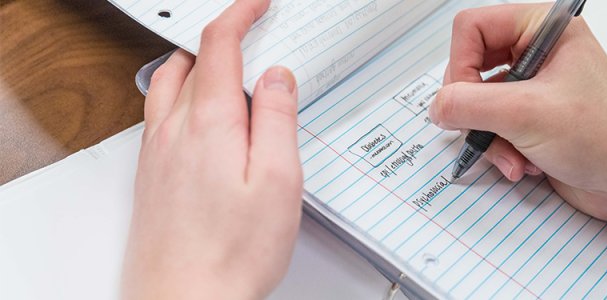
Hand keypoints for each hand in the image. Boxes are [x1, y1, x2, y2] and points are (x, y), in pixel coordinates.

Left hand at [122, 0, 302, 298]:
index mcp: (209, 124)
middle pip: (188, 60)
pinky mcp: (150, 176)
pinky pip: (159, 116)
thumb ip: (276, 119)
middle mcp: (173, 131)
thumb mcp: (278, 181)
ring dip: (195, 66)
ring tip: (228, 75)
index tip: (258, 4)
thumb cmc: (232, 253)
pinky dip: (180, 98)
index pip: (218, 45)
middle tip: (252, 41)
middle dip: (219, 39)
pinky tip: (203, 123)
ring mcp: (156, 153)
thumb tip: (276, 77)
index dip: (240, 14)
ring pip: (167, 85)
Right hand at [429, 4, 606, 227]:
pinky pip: (493, 126)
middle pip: (470, 67)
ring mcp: (534, 87)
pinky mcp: (532, 118)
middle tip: (485, 129)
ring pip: (477, 102)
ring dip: (490, 136)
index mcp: (544, 30)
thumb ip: (469, 105)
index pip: (472, 28)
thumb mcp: (526, 114)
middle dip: (476, 109)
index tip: (461, 100)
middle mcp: (538, 53)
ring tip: (514, 157)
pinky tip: (523, 164)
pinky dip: (501, 149)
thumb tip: (436, 106)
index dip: (460, 64)